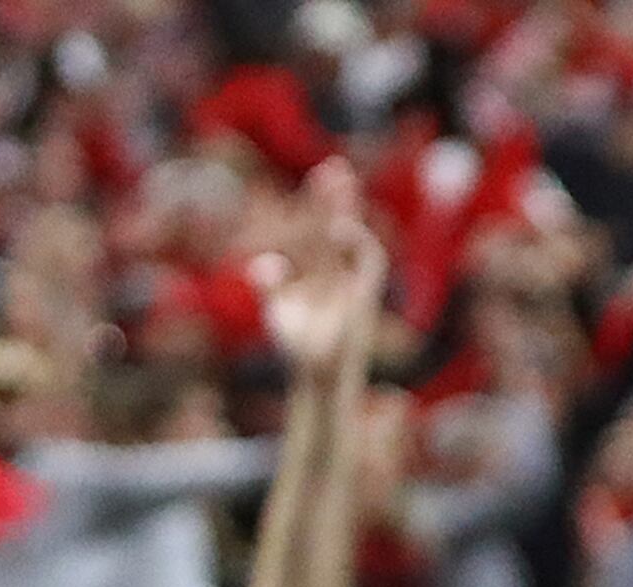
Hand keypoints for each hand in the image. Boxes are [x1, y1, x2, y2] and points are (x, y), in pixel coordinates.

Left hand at [257, 162, 386, 376]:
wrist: (317, 375)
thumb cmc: (299, 346)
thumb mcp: (278, 310)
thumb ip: (271, 284)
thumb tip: (262, 263)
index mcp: (318, 271)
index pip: (316, 231)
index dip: (315, 206)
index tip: (314, 177)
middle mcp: (337, 270)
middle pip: (336, 226)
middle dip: (335, 198)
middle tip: (332, 165)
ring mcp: (352, 280)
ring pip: (352, 237)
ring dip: (347, 212)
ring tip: (339, 185)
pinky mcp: (365, 293)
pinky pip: (370, 261)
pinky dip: (357, 243)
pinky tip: (339, 229)